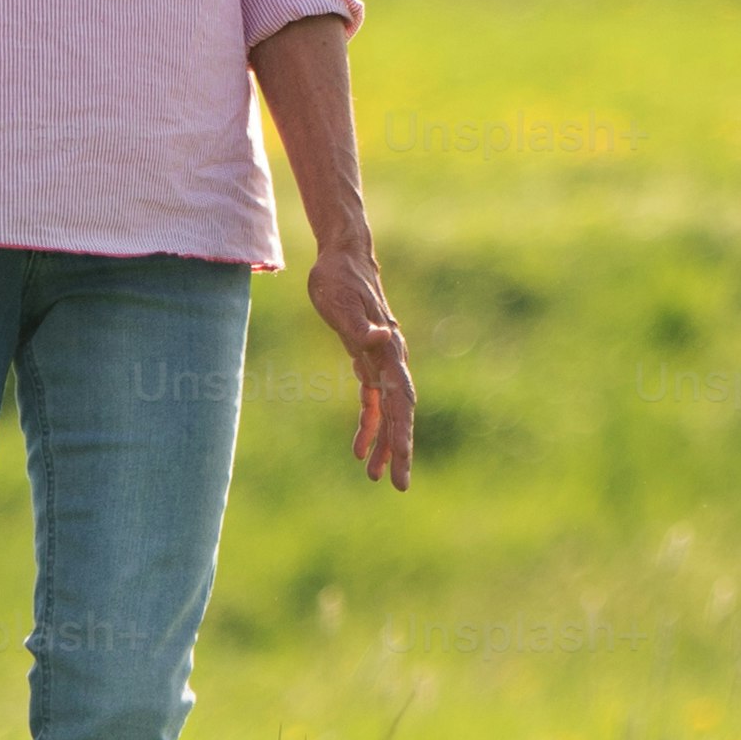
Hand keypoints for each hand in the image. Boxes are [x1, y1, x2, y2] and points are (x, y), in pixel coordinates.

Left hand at [311, 239, 417, 488]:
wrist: (344, 255)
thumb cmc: (339, 277)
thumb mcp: (341, 300)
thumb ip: (361, 324)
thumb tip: (384, 338)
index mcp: (389, 352)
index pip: (401, 404)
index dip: (401, 437)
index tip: (400, 465)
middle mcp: (391, 360)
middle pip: (401, 414)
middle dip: (400, 450)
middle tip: (397, 484)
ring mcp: (381, 362)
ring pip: (389, 411)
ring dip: (384, 442)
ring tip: (374, 475)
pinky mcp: (368, 361)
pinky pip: (373, 401)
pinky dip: (368, 424)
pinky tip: (358, 449)